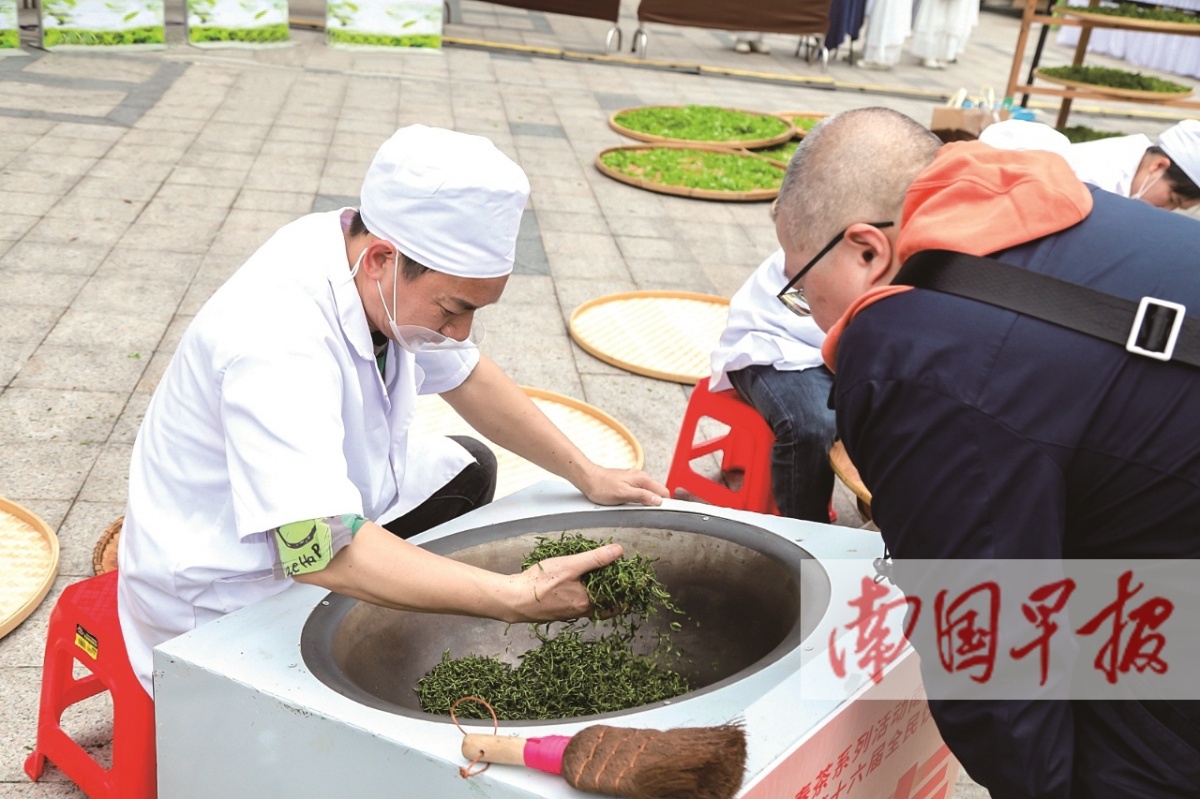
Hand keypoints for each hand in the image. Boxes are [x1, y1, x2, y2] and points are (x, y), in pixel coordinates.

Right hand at [507, 542, 623, 622]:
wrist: (512, 600)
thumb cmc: (540, 583)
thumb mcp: (570, 565)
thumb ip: (596, 558)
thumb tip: (618, 551)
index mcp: (588, 603)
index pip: (618, 602)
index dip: (629, 592)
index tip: (639, 582)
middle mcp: (581, 612)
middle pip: (606, 604)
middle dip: (616, 591)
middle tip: (622, 576)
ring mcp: (569, 613)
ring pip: (592, 603)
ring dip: (600, 591)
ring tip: (604, 576)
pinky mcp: (558, 611)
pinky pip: (579, 603)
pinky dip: (585, 594)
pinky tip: (580, 583)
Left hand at [578, 466, 668, 506]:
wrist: (588, 479)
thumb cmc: (602, 486)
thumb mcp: (623, 494)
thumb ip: (642, 496)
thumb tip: (658, 500)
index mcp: (642, 478)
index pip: (663, 491)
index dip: (665, 503)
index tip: (662, 513)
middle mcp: (640, 477)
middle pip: (657, 492)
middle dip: (656, 503)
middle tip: (650, 514)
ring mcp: (634, 480)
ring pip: (648, 493)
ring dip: (647, 502)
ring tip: (641, 511)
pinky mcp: (628, 483)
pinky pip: (640, 492)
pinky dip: (640, 499)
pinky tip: (633, 505)